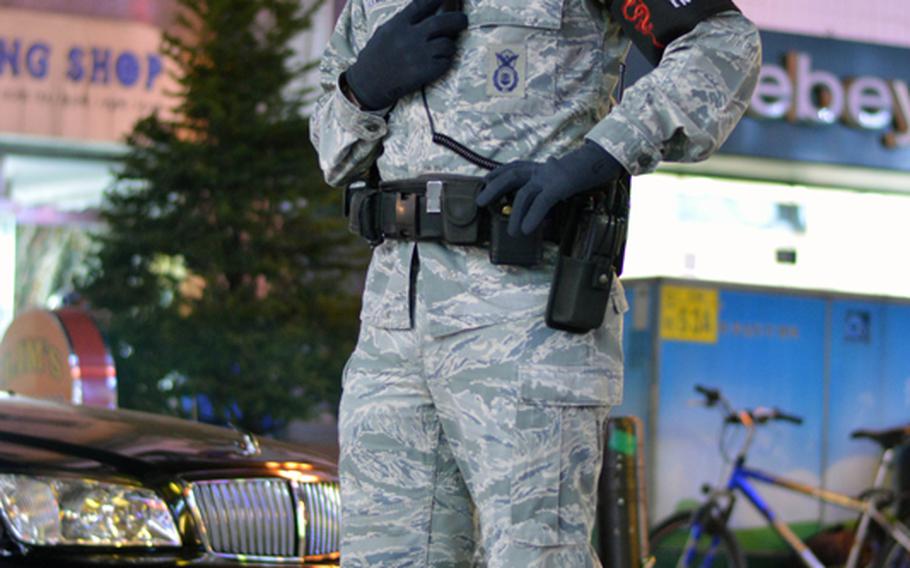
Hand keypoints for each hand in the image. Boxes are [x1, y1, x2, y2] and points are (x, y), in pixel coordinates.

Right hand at [344, 0, 467, 110]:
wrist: (368, 83)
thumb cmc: (376, 56)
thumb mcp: (385, 31)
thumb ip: (404, 21)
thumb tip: (425, 10)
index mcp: (399, 24)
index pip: (423, 3)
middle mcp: (410, 36)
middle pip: (443, 22)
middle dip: (458, 20)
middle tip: (463, 21)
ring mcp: (418, 55)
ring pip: (447, 44)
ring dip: (449, 46)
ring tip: (443, 50)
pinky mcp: (425, 71)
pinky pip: (445, 62)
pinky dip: (444, 63)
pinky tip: (436, 65)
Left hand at [476, 141, 626, 235]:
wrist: (604, 158)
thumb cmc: (588, 170)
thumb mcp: (566, 178)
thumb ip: (553, 187)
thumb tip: (550, 201)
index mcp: (543, 167)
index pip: (515, 167)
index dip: (497, 173)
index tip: (485, 180)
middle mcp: (543, 169)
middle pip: (512, 175)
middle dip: (494, 188)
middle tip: (479, 202)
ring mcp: (550, 176)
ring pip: (524, 193)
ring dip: (515, 214)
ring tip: (511, 232)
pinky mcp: (559, 184)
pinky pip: (541, 201)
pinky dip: (532, 215)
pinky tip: (526, 228)